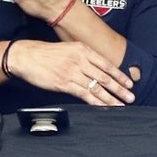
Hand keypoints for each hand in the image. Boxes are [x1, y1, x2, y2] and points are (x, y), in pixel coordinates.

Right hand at [5, 40, 134, 105]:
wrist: (26, 56)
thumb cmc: (45, 53)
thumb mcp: (68, 49)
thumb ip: (82, 57)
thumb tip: (96, 69)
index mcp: (82, 50)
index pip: (106, 64)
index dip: (119, 75)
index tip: (129, 83)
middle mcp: (80, 60)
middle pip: (104, 76)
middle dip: (119, 88)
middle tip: (130, 96)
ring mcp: (72, 72)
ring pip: (97, 87)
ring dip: (111, 98)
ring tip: (121, 104)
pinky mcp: (64, 83)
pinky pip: (84, 94)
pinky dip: (96, 102)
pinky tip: (103, 107)